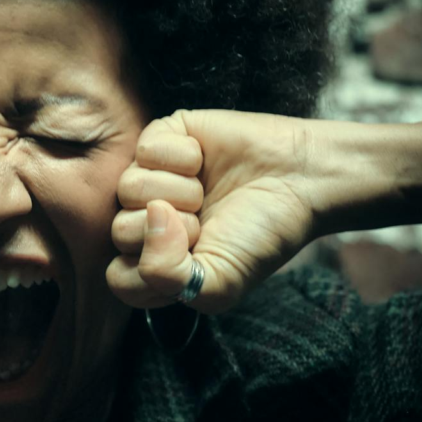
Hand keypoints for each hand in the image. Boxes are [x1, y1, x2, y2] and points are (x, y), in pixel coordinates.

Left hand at [107, 110, 320, 314]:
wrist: (301, 180)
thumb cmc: (262, 234)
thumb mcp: (219, 282)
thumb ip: (167, 277)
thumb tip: (147, 217)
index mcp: (159, 261)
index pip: (120, 278)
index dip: (155, 268)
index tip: (195, 255)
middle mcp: (149, 221)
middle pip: (120, 232)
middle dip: (171, 229)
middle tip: (207, 221)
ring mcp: (152, 179)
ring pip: (128, 188)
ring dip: (179, 191)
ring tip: (206, 191)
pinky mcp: (162, 139)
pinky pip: (144, 149)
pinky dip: (181, 156)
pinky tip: (203, 160)